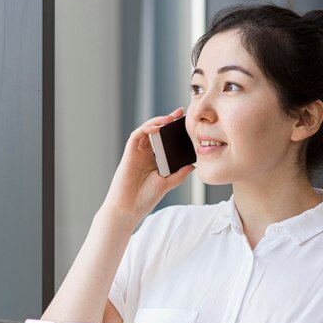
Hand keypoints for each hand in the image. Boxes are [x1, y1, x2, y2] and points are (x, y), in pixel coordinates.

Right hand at [103, 107, 194, 223]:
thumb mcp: (167, 184)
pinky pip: (136, 136)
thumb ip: (179, 174)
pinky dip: (146, 129)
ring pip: (146, 130)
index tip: (186, 122)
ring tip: (170, 118)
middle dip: (167, 120)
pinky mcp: (129, 154)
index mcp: (155, 160)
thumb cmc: (145, 198)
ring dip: (157, 122)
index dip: (174, 130)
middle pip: (156, 132)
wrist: (129, 209)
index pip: (165, 140)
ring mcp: (137, 153)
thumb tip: (193, 165)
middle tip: (180, 113)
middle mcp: (146, 154)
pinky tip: (157, 128)